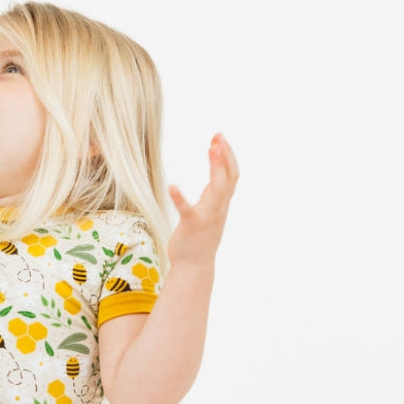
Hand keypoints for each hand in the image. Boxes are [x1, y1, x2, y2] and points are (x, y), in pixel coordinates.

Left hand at [166, 134, 238, 268]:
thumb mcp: (211, 209)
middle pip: (228, 177)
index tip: (220, 138)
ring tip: (210, 148)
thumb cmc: (200, 236)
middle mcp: (218, 208)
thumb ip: (215, 192)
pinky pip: (187, 210)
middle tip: (217, 136)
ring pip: (217, 189)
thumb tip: (217, 170)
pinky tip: (172, 186)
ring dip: (215, 167)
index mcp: (221, 204)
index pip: (231, 175)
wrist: (195, 266)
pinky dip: (180, 197)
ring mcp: (207, 216)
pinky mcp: (191, 225)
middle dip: (225, 156)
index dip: (228, 156)